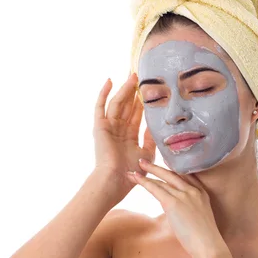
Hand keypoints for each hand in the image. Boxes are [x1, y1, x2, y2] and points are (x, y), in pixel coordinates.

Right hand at [93, 72, 156, 203]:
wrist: (115, 181)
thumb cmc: (131, 172)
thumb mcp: (147, 153)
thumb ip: (151, 139)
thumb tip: (157, 125)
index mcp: (128, 136)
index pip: (136, 114)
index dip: (142, 102)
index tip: (149, 89)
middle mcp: (118, 130)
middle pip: (127, 105)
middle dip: (134, 91)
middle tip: (141, 76)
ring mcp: (108, 127)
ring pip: (117, 103)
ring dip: (125, 89)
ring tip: (133, 76)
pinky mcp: (100, 126)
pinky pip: (101, 106)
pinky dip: (104, 93)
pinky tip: (110, 80)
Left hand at [127, 158, 224, 257]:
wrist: (208, 245)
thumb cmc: (203, 238)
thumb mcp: (199, 216)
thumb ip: (188, 208)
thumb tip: (175, 210)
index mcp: (201, 192)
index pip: (185, 175)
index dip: (172, 169)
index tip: (163, 163)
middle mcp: (193, 190)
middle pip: (172, 174)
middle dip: (156, 168)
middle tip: (144, 162)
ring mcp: (184, 195)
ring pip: (162, 180)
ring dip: (147, 173)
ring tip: (135, 169)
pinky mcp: (174, 203)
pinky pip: (156, 189)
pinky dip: (144, 182)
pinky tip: (136, 178)